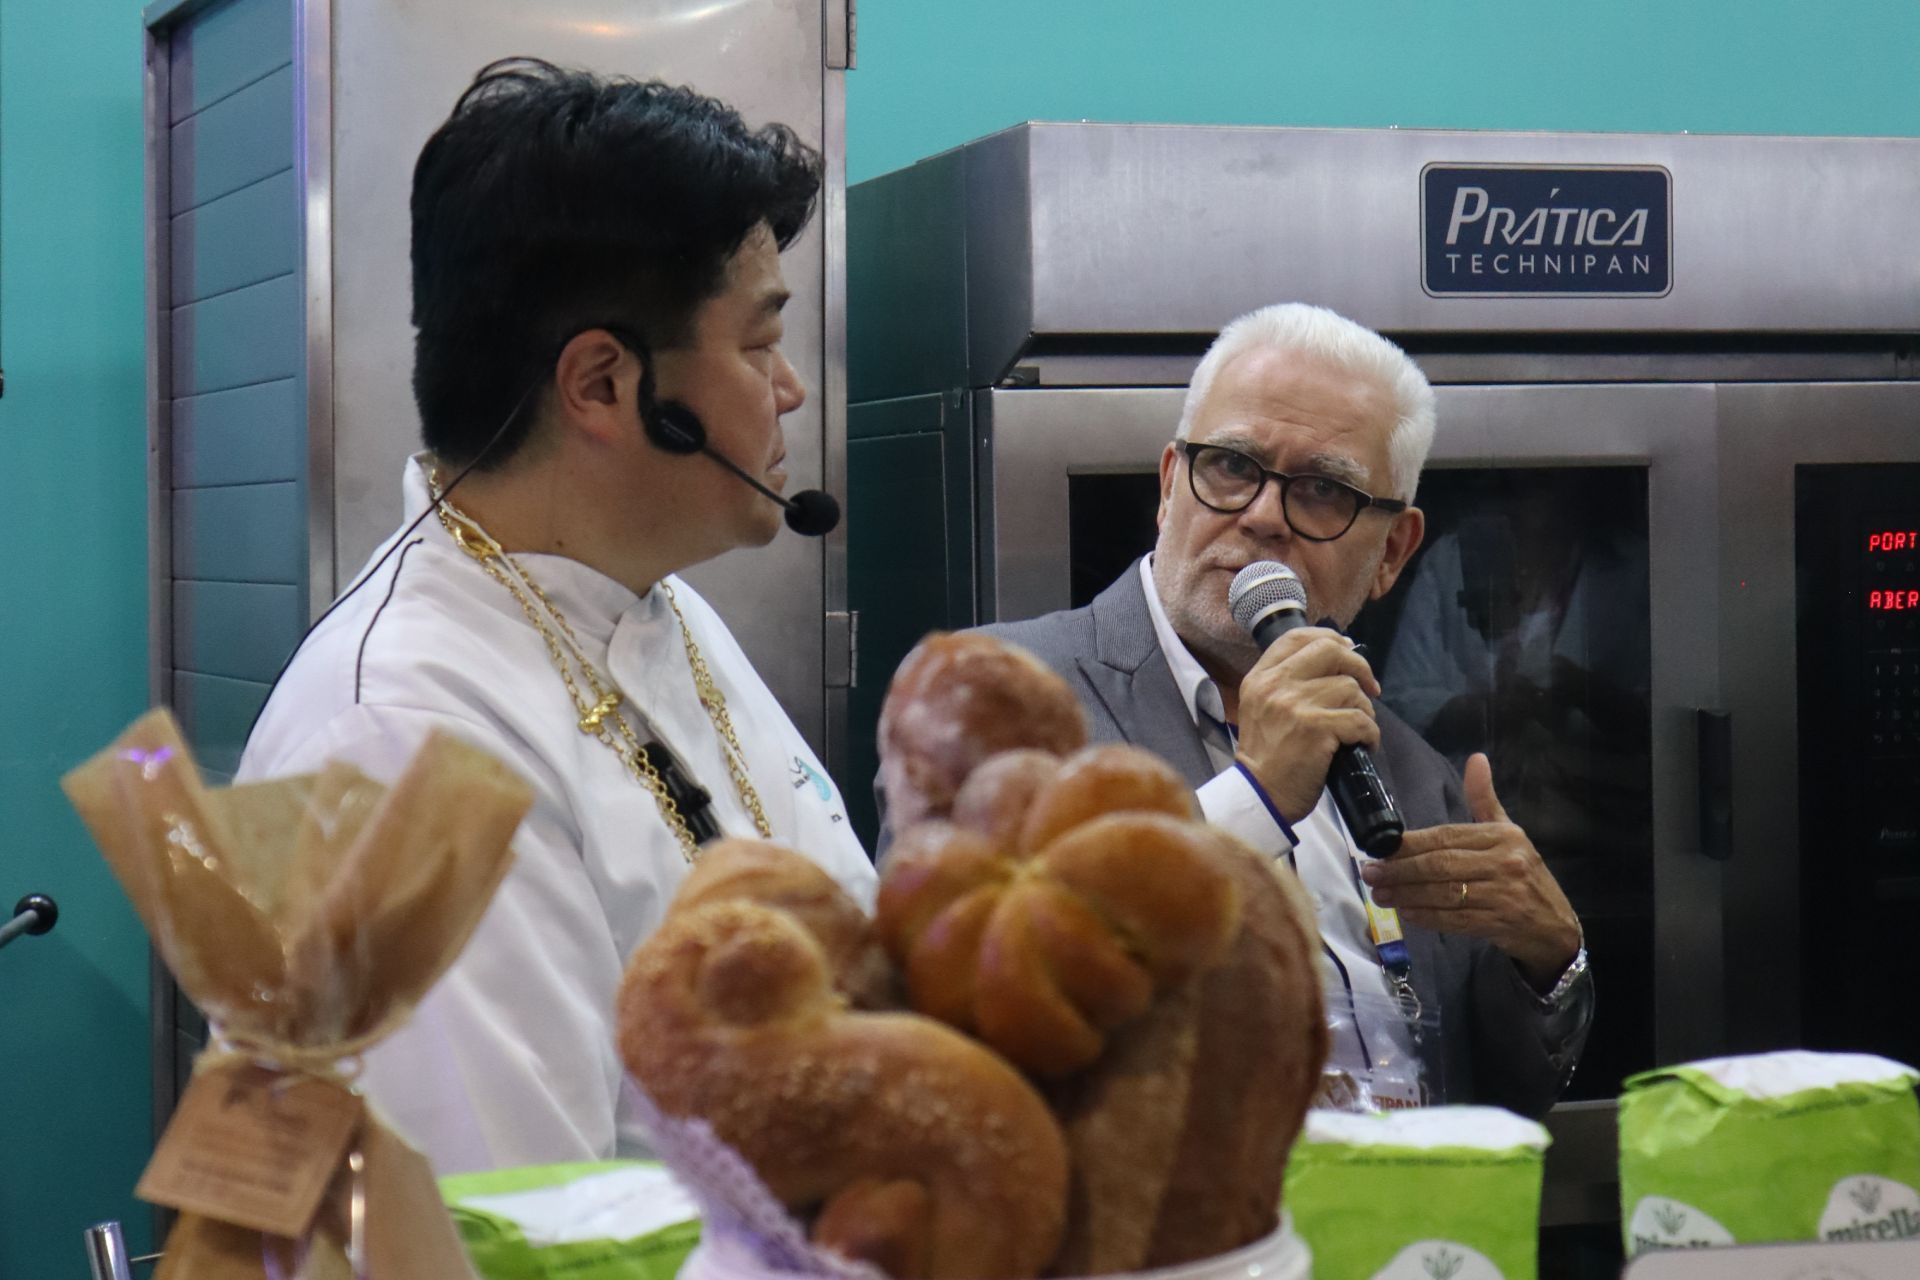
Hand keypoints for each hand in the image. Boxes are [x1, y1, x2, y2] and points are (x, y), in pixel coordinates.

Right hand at [1233, 627, 1380, 822]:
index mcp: (1260, 678)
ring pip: (1350, 688)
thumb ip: (1287, 683)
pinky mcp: (1316, 728)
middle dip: (1358, 666)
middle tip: (1369, 687)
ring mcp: (1295, 705)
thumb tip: (1338, 657)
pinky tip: (1363, 745)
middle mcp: (1275, 685)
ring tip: (1357, 729)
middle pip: (1329, 650)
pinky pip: (1360, 719)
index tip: (1347, 652)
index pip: (1296, 637)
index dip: (1329, 638)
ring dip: (1364, 710)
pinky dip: (1370, 734)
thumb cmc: (1267, 757)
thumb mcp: (1262, 708)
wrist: (1260, 795)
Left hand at [1359, 753, 1581, 990]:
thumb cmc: (1524, 873)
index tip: (1380, 848)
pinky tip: (1405, 912)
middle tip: (1370, 873)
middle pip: (1441, 865)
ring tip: (1380, 894)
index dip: (1411, 844)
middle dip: (1401, 869)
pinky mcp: (1499, 923)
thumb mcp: (1509, 832)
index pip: (1447, 837)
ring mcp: (1503, 895)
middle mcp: (1505, 863)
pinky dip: (1426, 916)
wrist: (1554, 925)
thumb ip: (1485, 800)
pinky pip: (1454, 919)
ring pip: (1444, 893)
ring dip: (1407, 894)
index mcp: (1503, 837)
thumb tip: (1476, 758)